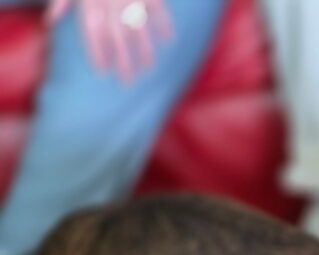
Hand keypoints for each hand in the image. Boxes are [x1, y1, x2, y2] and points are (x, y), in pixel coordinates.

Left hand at [47, 0, 173, 82]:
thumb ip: (63, 2)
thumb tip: (50, 22)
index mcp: (91, 1)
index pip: (93, 33)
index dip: (97, 53)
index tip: (102, 72)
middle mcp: (111, 2)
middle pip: (117, 38)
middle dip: (123, 62)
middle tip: (127, 82)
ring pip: (139, 28)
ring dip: (145, 50)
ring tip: (148, 68)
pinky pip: (158, 11)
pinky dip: (164, 25)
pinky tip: (169, 40)